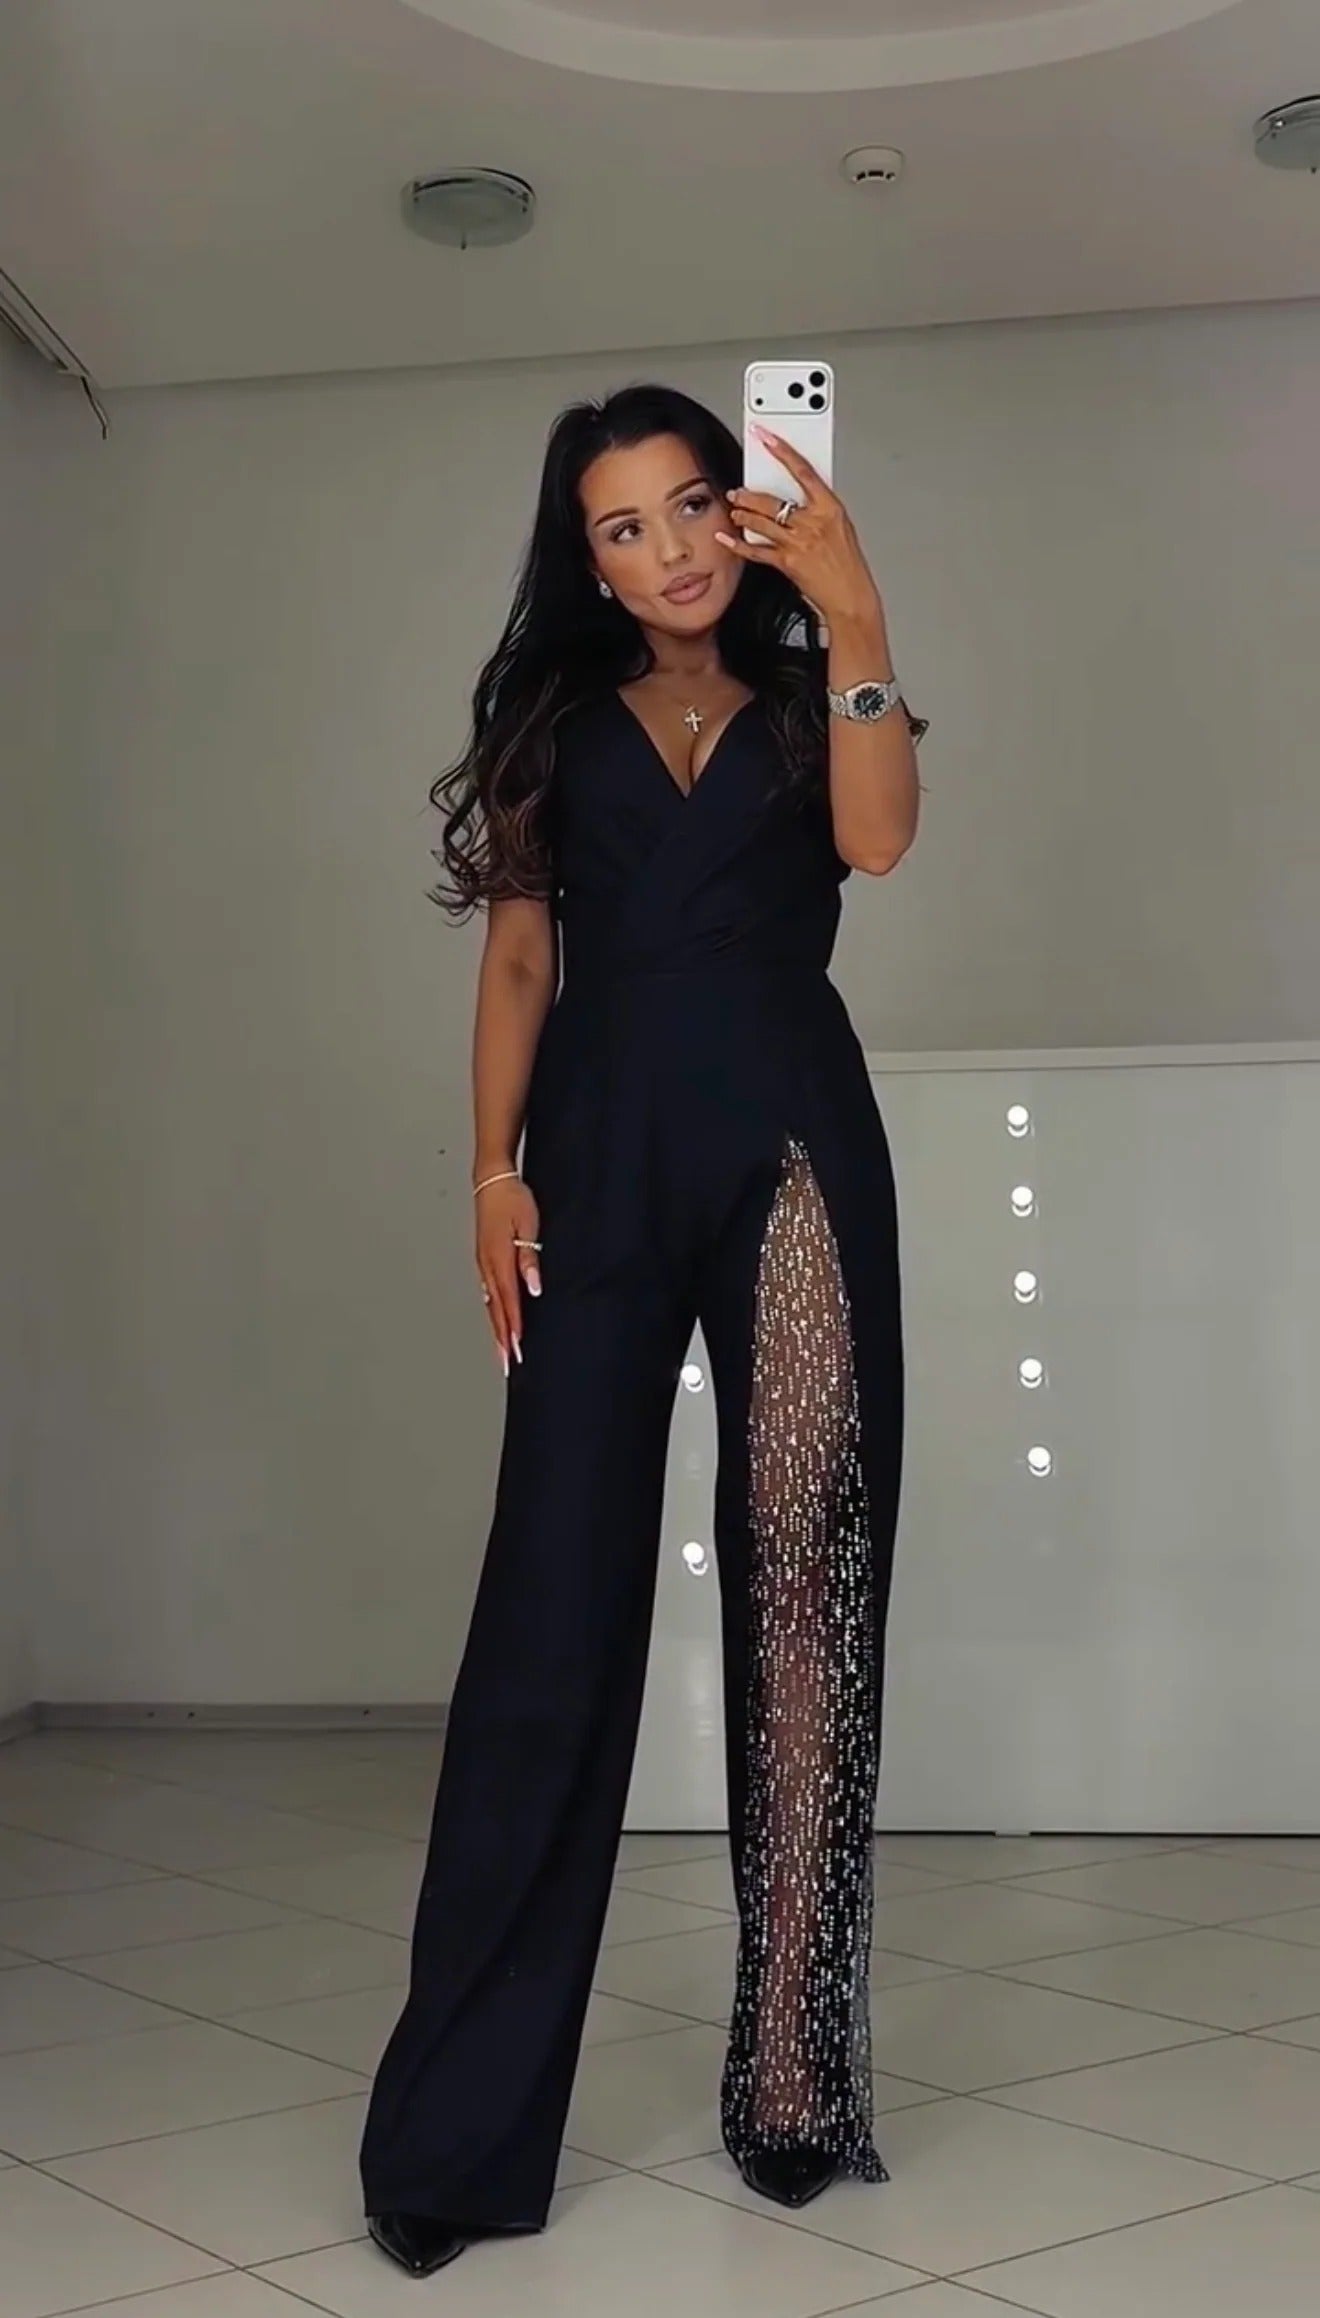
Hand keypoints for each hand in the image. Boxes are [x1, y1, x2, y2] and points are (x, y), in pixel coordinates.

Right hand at [475, 1175, 541, 1375]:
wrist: (492, 1181)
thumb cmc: (513, 1200)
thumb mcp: (528, 1225)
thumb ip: (530, 1258)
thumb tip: (533, 1288)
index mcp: (499, 1258)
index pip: (509, 1301)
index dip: (514, 1327)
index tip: (518, 1350)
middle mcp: (488, 1265)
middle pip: (496, 1309)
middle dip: (503, 1338)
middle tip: (507, 1364)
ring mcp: (483, 1263)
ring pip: (490, 1303)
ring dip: (496, 1328)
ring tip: (501, 1351)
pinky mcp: (484, 1259)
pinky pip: (488, 1292)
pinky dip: (493, 1311)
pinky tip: (496, 1320)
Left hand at [718, 428, 884, 633]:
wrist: (850, 597)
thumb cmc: (847, 564)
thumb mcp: (840, 527)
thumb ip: (819, 509)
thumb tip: (796, 496)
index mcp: (830, 508)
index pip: (803, 470)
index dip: (782, 451)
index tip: (766, 437)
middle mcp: (813, 522)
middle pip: (773, 499)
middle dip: (750, 494)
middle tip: (737, 490)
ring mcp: (799, 541)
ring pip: (761, 521)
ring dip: (743, 514)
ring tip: (734, 510)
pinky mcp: (787, 562)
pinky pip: (756, 550)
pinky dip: (738, 544)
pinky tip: (727, 538)